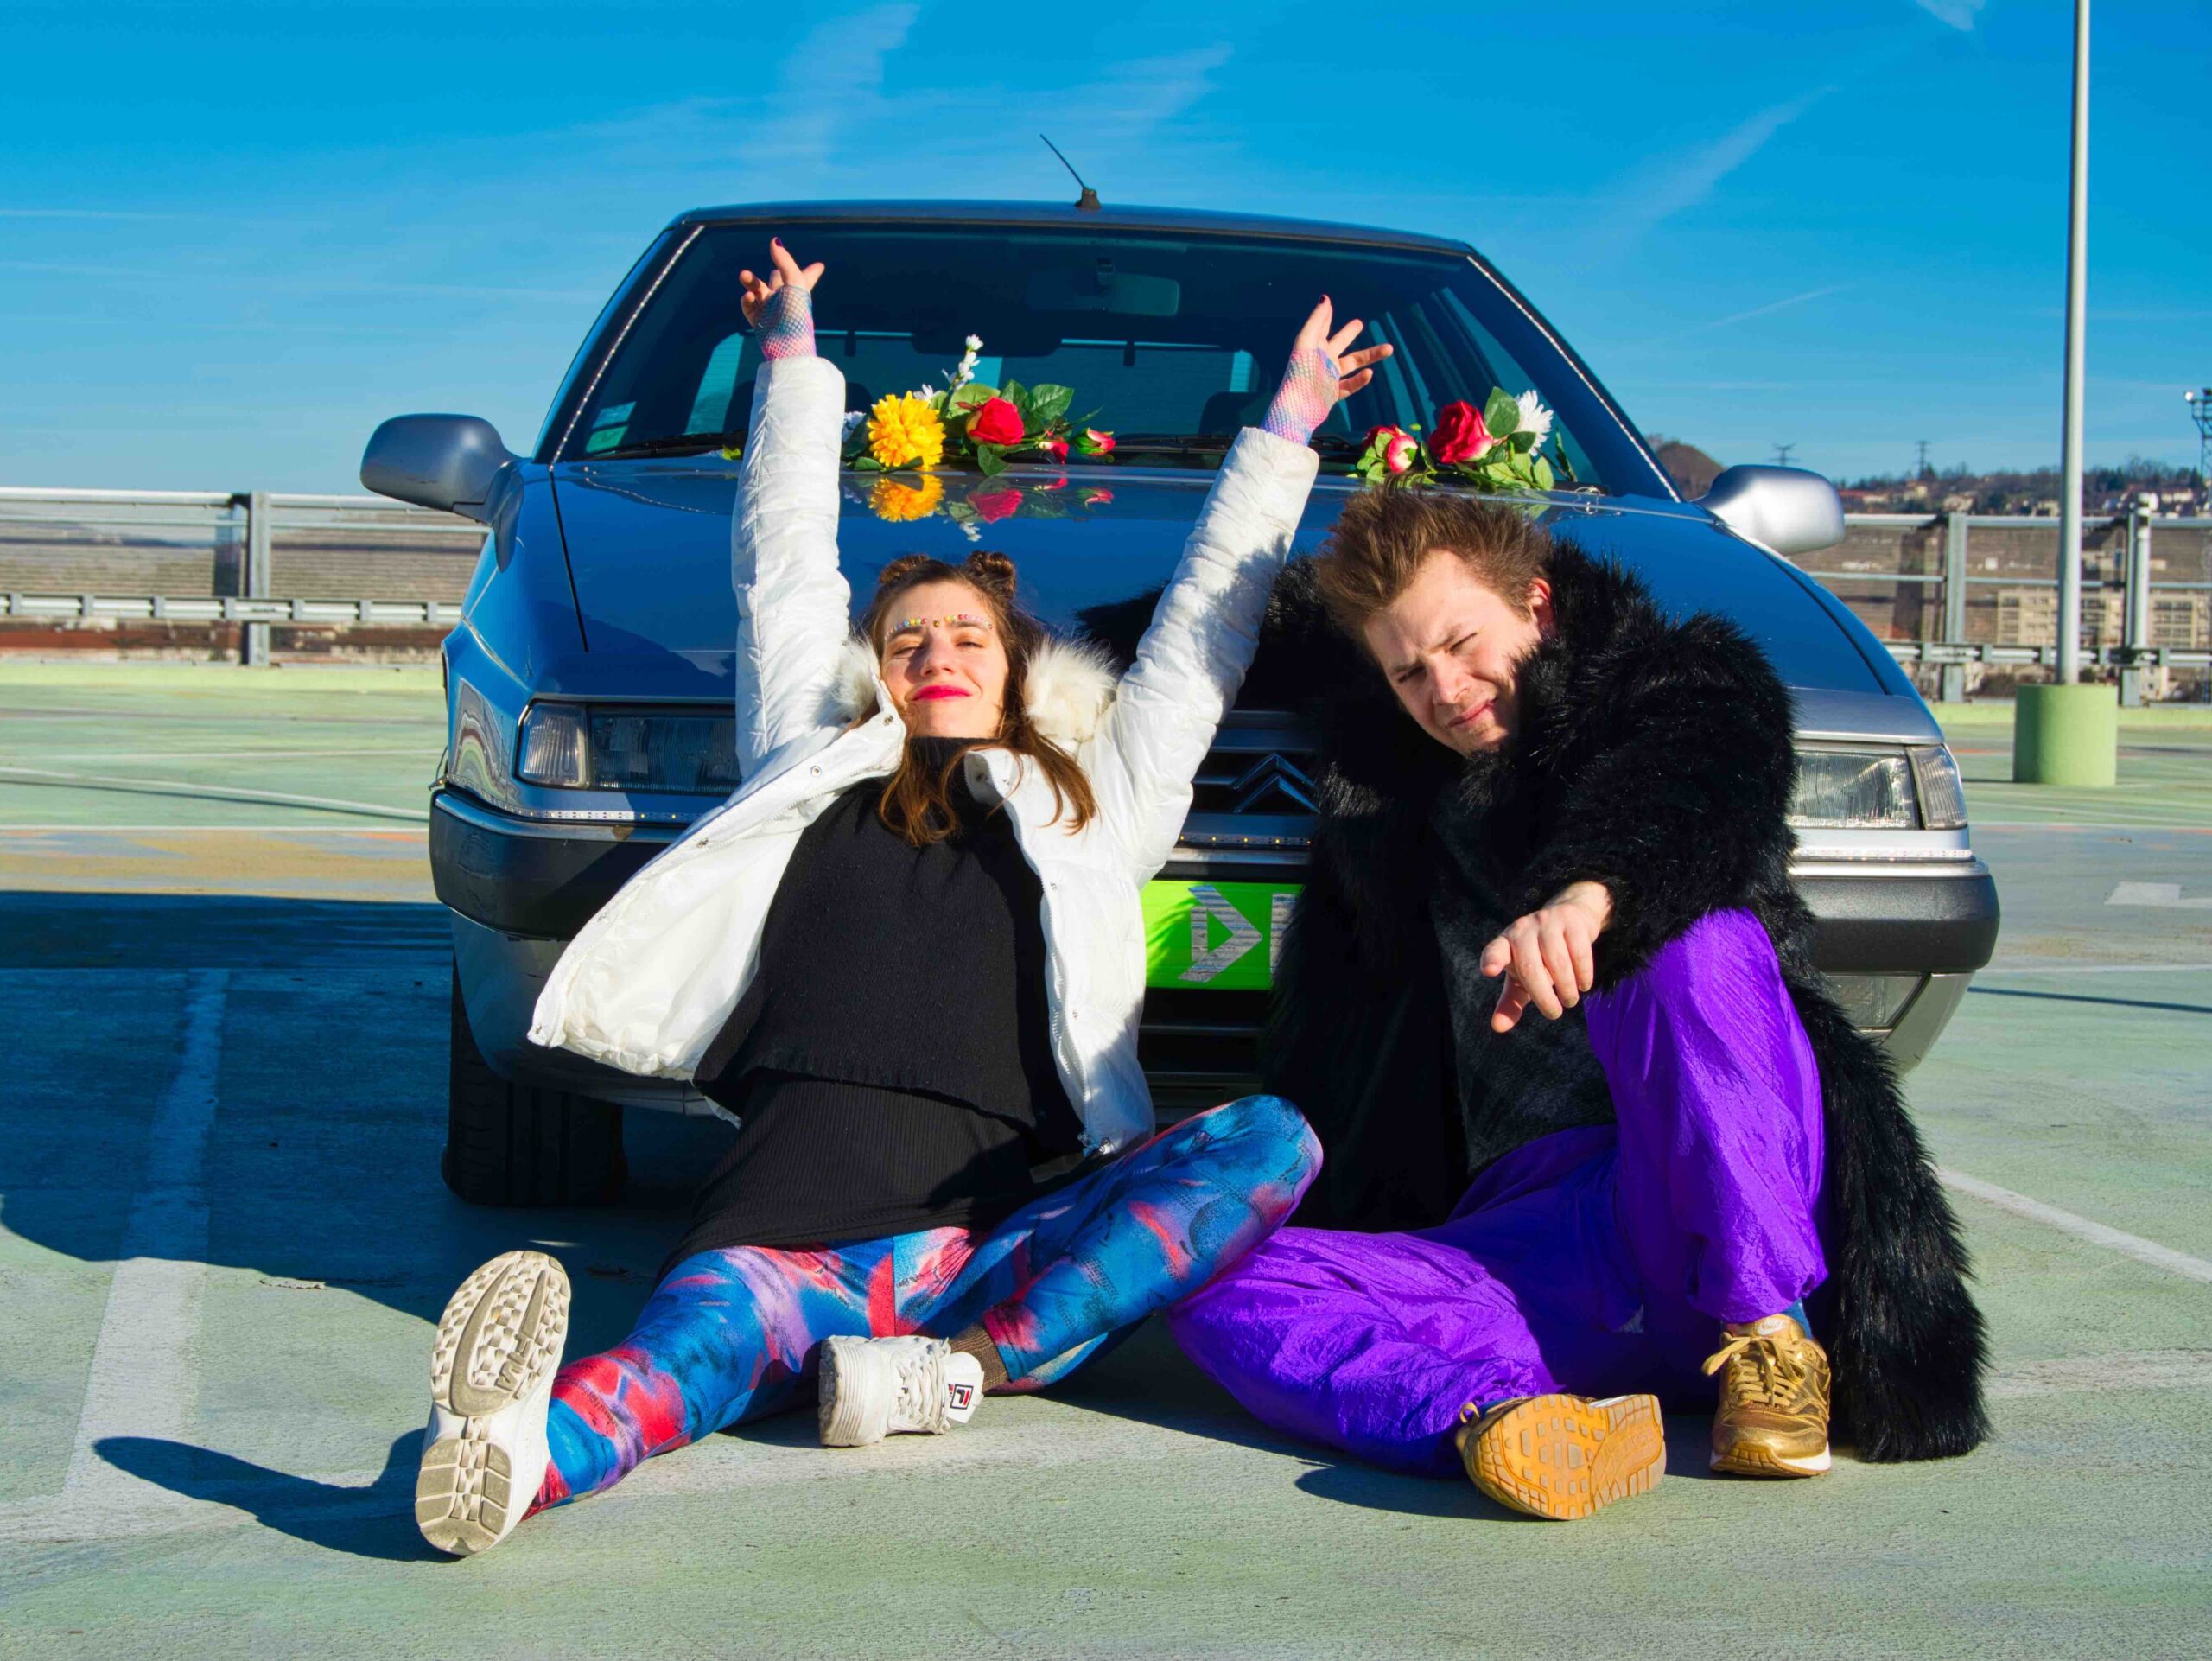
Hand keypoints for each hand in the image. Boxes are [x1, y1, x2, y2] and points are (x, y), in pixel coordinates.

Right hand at [738, 238, 825, 358]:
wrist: (787, 346)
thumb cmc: (797, 314)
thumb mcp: (795, 283)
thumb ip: (784, 260)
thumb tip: (774, 240)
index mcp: (799, 291)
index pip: (806, 277)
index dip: (812, 272)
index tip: (819, 266)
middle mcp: (785, 300)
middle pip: (779, 281)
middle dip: (777, 274)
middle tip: (777, 272)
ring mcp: (770, 309)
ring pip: (757, 289)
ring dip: (749, 280)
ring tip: (743, 274)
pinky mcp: (758, 320)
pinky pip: (748, 305)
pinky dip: (746, 299)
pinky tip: (748, 296)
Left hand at [1259, 296, 1393, 444]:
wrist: (1298, 405)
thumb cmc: (1300, 371)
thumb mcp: (1307, 341)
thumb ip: (1317, 320)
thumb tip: (1326, 298)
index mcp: (1313, 347)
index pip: (1321, 328)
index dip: (1325, 317)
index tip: (1330, 305)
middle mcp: (1321, 360)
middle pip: (1339, 343)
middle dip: (1349, 334)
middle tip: (1359, 324)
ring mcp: (1328, 377)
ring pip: (1352, 364)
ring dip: (1370, 356)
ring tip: (1389, 348)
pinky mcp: (1332, 393)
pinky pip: (1349, 385)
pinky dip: (1360, 380)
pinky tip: (1370, 373)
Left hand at [1480, 881, 1613, 1032]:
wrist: (1570, 917)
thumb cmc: (1539, 956)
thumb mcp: (1522, 978)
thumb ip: (1510, 1002)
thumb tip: (1497, 1028)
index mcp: (1505, 943)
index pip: (1494, 951)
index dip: (1492, 960)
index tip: (1489, 971)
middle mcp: (1522, 929)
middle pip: (1530, 967)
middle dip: (1543, 996)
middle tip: (1554, 1013)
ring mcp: (1547, 922)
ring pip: (1557, 961)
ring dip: (1566, 987)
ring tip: (1569, 1000)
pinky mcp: (1571, 920)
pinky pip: (1579, 952)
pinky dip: (1583, 973)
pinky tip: (1583, 985)